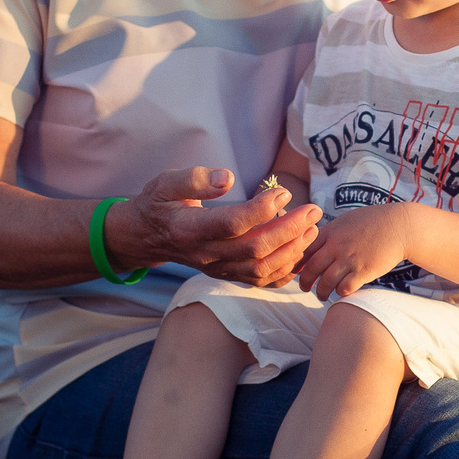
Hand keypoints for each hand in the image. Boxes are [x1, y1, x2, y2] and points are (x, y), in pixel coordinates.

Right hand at [117, 168, 320, 285]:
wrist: (147, 236)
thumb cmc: (160, 203)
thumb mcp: (166, 183)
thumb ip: (194, 180)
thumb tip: (227, 178)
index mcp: (189, 229)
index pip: (232, 224)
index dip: (261, 210)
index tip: (283, 191)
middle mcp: (205, 254)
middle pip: (254, 250)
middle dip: (289, 231)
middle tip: (312, 210)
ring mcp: (217, 268)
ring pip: (260, 270)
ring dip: (292, 252)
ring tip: (312, 229)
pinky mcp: (226, 273)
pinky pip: (259, 281)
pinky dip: (285, 271)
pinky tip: (301, 251)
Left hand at [296, 205, 411, 300]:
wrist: (399, 226)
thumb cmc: (373, 222)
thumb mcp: (346, 220)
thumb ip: (329, 232)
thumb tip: (313, 242)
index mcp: (330, 232)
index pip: (304, 250)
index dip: (297, 263)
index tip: (296, 271)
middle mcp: (337, 246)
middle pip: (312, 269)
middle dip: (305, 282)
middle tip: (305, 288)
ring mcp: (350, 259)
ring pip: (326, 282)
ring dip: (320, 292)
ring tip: (321, 295)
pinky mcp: (364, 271)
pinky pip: (344, 288)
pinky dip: (339, 293)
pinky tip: (341, 292)